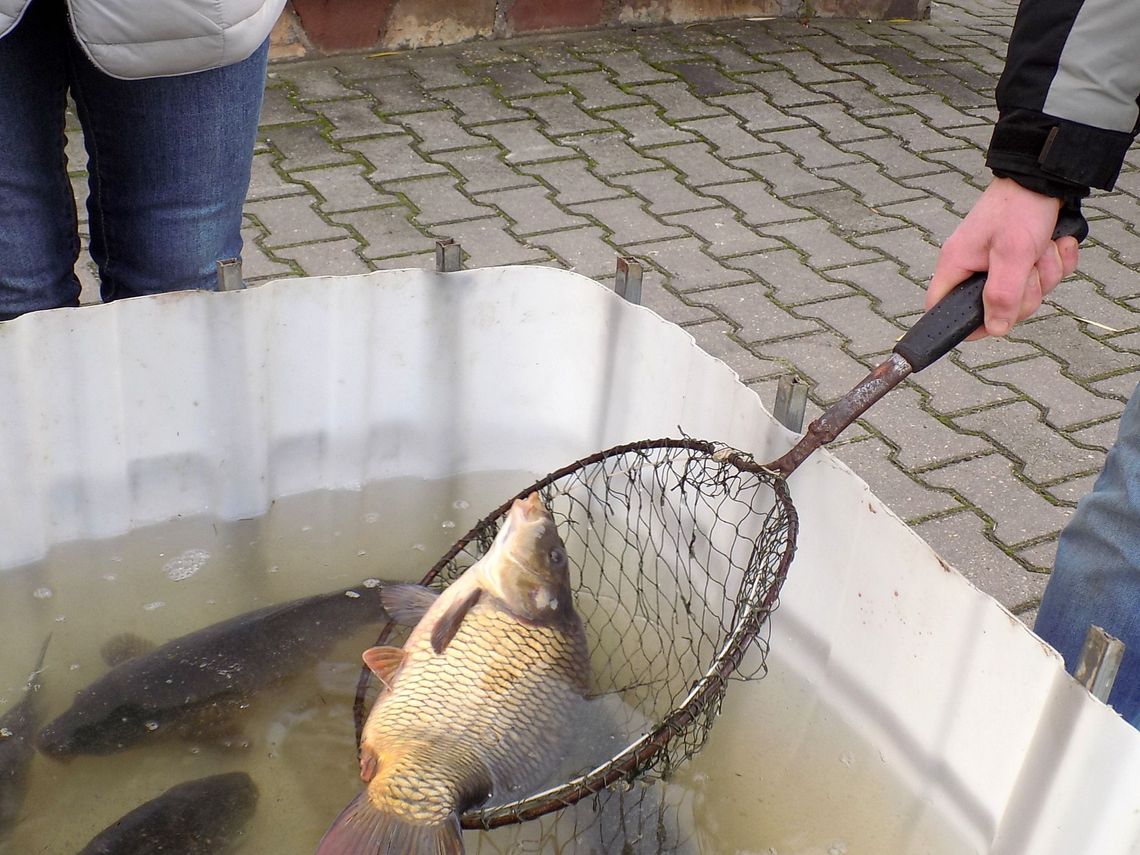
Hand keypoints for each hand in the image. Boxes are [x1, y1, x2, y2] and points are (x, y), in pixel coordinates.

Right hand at [927, 177, 1080, 337]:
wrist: (1044, 176)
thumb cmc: (1019, 207)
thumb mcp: (1012, 253)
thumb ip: (1002, 295)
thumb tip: (995, 329)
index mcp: (956, 266)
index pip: (941, 309)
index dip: (964, 323)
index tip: (993, 320)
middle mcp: (973, 268)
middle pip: (994, 308)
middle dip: (1024, 293)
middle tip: (1030, 269)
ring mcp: (998, 264)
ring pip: (1024, 294)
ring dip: (1044, 273)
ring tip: (1044, 247)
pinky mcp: (1021, 258)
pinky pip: (1042, 278)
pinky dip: (1055, 262)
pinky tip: (1056, 243)